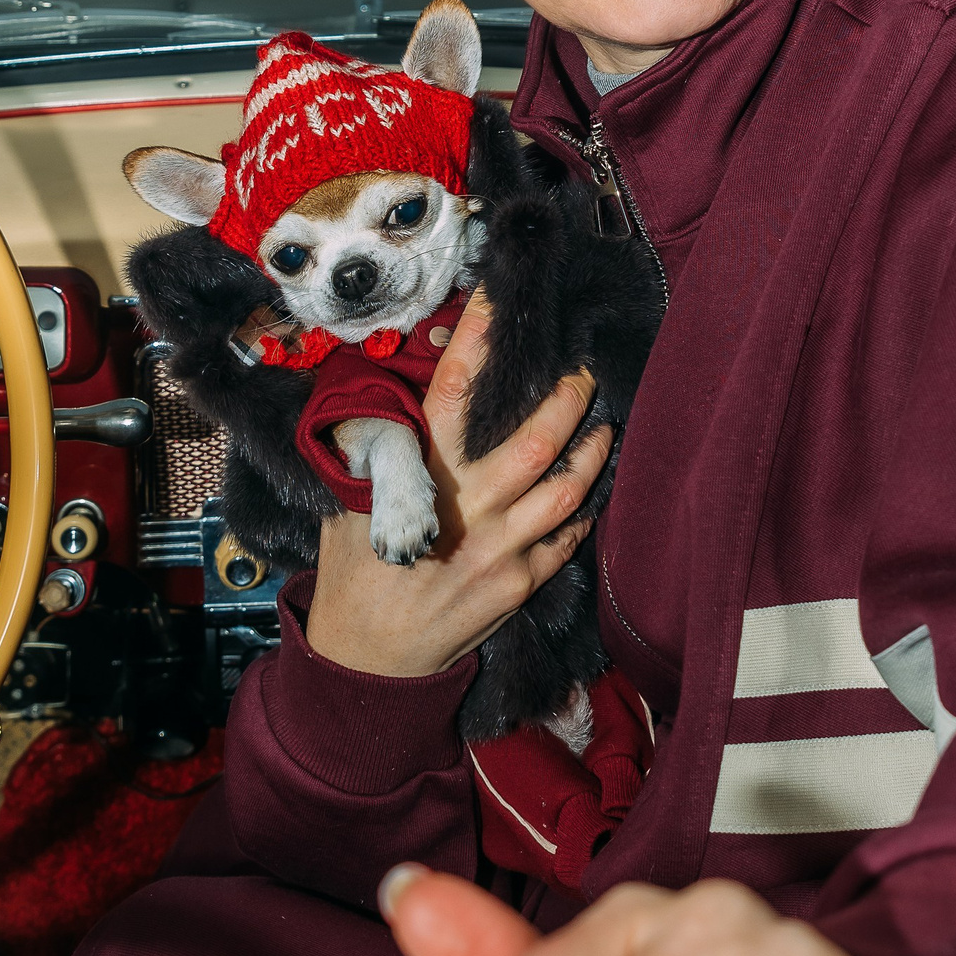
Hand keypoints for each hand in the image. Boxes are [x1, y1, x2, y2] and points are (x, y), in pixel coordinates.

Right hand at [305, 288, 611, 679]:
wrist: (367, 659)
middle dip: (569, 399)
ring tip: (604, 428)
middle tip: (583, 374)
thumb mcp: (351, 503)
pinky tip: (589, 493)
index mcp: (420, 476)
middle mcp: (468, 506)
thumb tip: (395, 407)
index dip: (476, 338)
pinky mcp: (518, 585)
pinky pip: (567, 538)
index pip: (454, 390)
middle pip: (535, 438)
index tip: (495, 296)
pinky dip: (583, 510)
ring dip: (592, 452)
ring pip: (566, 486)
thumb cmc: (355, 572)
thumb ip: (383, 458)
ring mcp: (499, 548)